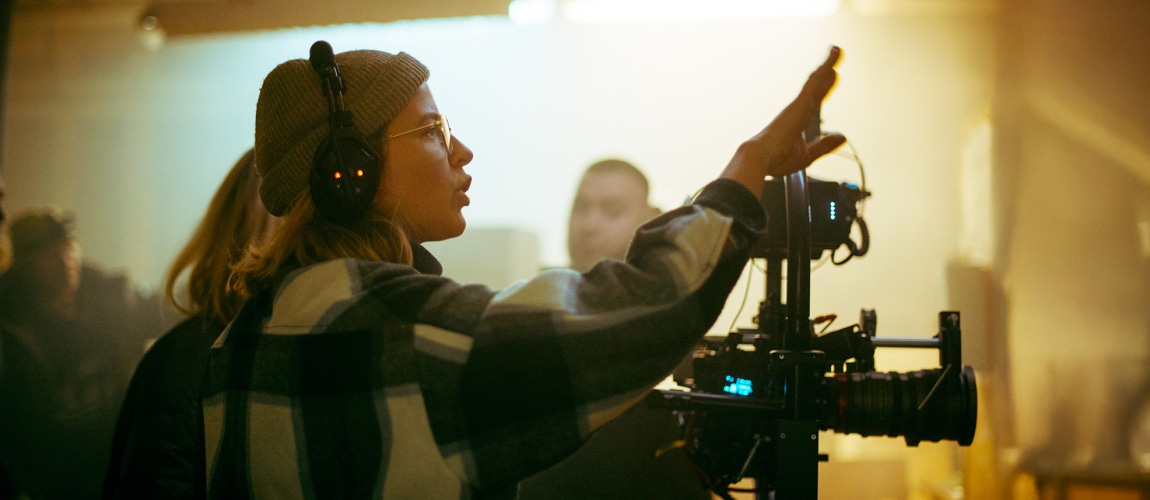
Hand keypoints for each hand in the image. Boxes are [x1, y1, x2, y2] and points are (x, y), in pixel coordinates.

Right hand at [721, 46, 846, 192]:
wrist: (761, 158)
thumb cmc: (777, 159)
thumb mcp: (808, 154)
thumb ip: (825, 145)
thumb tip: (842, 137)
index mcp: (798, 121)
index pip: (815, 100)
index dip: (824, 88)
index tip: (832, 76)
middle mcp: (798, 110)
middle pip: (816, 87)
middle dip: (826, 73)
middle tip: (835, 55)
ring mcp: (798, 105)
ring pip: (815, 81)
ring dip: (827, 65)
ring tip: (837, 50)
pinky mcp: (800, 104)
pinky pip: (815, 84)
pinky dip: (824, 70)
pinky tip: (832, 61)